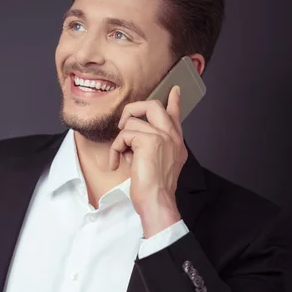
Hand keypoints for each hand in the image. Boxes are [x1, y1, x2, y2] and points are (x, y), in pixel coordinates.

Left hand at [109, 86, 187, 236]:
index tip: (174, 90)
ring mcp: (162, 136)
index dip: (173, 101)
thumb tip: (134, 138)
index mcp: (176, 142)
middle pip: (153, 105)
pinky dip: (115, 149)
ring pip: (132, 122)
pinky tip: (117, 162)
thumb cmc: (154, 189)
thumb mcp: (156, 164)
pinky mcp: (149, 140)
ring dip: (120, 140)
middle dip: (133, 109)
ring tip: (122, 156)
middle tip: (123, 124)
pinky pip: (123, 135)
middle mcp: (172, 136)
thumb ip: (151, 147)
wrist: (157, 201)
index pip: (175, 115)